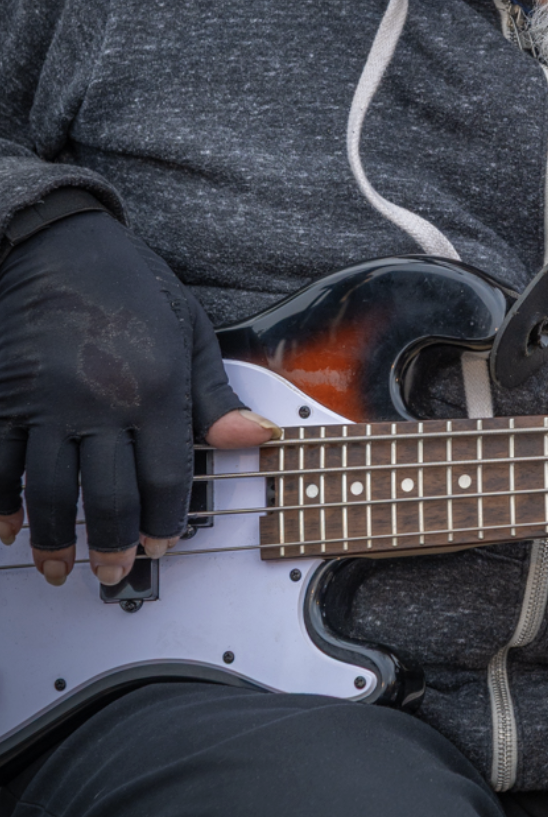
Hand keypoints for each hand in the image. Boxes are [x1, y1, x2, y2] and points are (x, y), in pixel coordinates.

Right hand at [0, 209, 278, 586]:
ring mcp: (46, 402)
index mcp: (156, 388)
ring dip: (52, 538)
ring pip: (48, 491)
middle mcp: (101, 402)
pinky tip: (7, 530)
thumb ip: (214, 394)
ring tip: (58, 567)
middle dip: (110, 546)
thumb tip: (253, 439)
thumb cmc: (130, 284)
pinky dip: (0, 504)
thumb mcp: (188, 329)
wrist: (58, 243)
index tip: (160, 546)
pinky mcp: (4, 396)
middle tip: (110, 573)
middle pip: (107, 497)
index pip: (165, 479)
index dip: (163, 523)